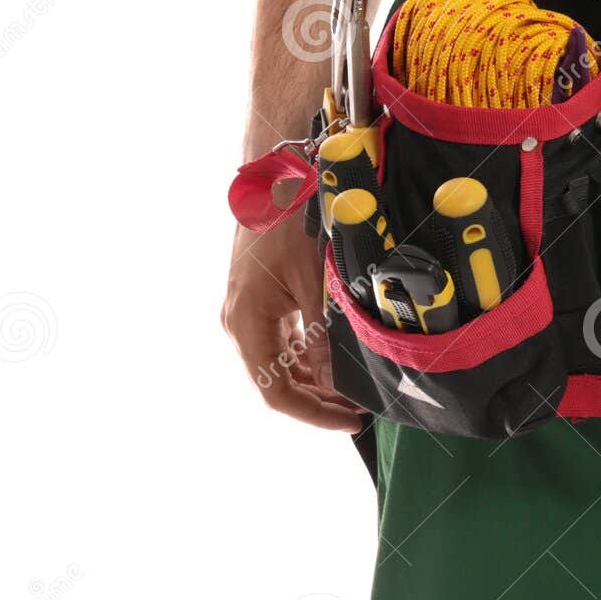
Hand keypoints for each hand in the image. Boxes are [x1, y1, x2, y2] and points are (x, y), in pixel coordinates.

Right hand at [222, 218, 363, 430]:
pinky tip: (337, 361)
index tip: (351, 420)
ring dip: (315, 380)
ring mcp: (247, 311)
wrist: (275, 178)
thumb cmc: (292, 224)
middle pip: (277, 382)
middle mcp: (239, 323)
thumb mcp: (314, 285)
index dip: (314, 413)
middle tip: (361, 409)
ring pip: (280, 363)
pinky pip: (282, 341)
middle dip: (319, 400)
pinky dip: (307, 356)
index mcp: (246, 324)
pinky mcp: (259, 299)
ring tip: (355, 390)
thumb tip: (334, 385)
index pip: (275, 392)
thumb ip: (321, 339)